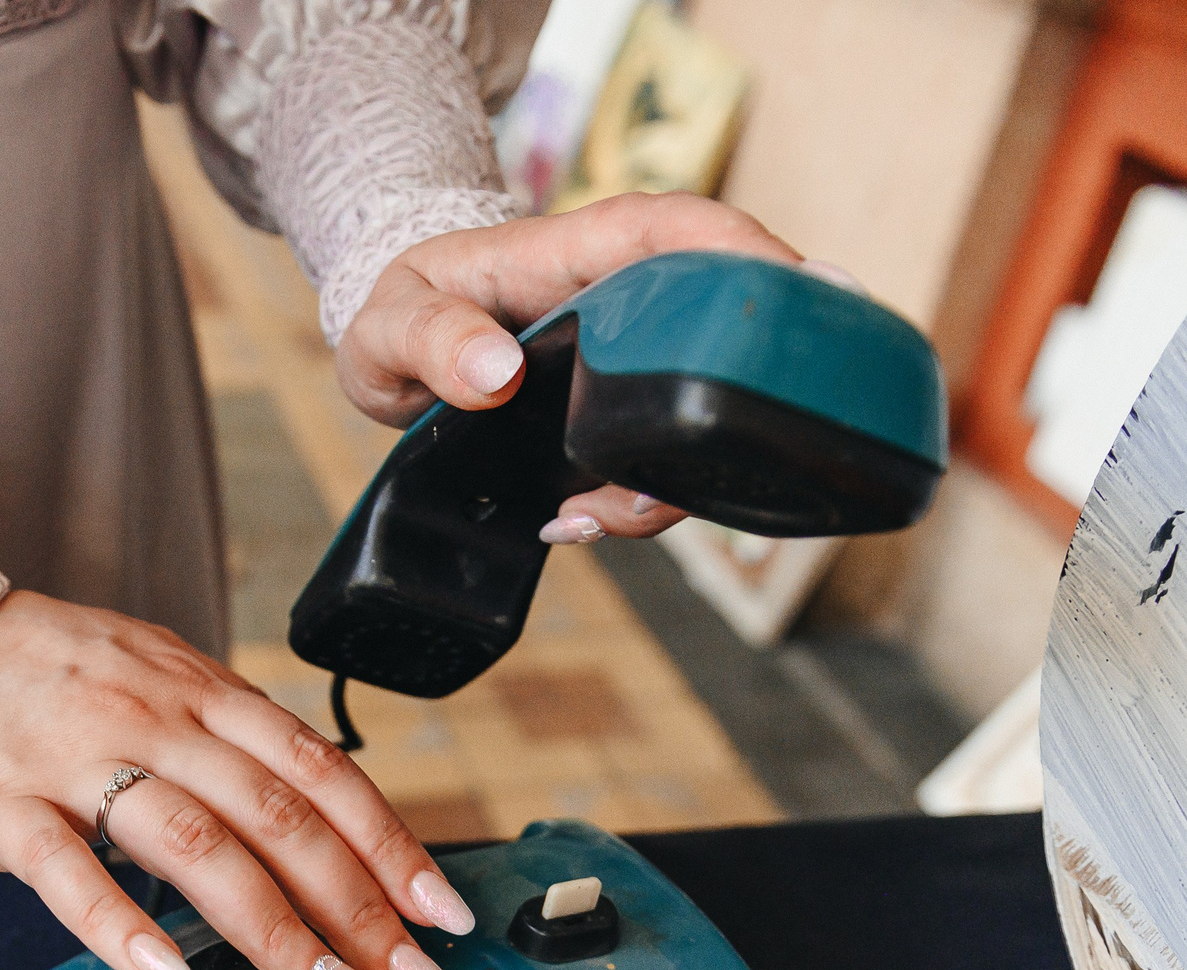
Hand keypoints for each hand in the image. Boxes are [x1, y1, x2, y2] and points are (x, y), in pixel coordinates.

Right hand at [0, 591, 475, 969]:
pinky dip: (122, 925)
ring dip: (275, 930)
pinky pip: (69, 868)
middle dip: (358, 908)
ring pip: (198, 846)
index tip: (440, 915)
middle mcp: (156, 718)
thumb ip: (228, 743)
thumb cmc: (40, 675)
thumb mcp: (156, 677)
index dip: (391, 845)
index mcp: (202, 689)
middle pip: (280, 818)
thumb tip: (315, 825)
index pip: (322, 771)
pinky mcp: (5, 802)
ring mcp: (80, 759)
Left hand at [334, 191, 813, 542]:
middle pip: (720, 329)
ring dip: (672, 477)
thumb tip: (496, 373)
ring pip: (697, 413)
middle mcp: (625, 303)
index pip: (680, 228)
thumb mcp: (389, 319)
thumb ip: (430, 337)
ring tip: (598, 516)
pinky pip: (657, 461)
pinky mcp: (620, 419)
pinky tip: (580, 524)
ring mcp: (630, 365)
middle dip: (741, 390)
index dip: (743, 251)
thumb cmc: (401, 309)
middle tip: (717, 455)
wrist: (395, 353)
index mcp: (581, 250)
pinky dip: (636, 502)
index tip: (796, 289)